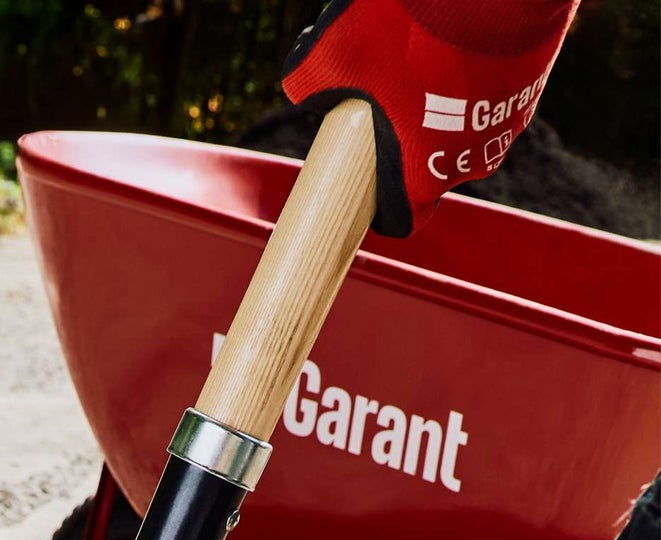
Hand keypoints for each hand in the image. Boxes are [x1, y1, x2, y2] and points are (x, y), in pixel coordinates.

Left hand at [283, 0, 578, 235]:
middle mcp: (469, 166)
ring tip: (423, 61)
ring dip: (444, 107)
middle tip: (388, 96)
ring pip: (463, 130)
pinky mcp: (533, 88)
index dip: (380, 204)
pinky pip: (493, 95)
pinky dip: (474, 77)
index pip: (401, 219)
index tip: (366, 176)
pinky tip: (457, 41)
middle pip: (429, 170)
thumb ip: (309, 80)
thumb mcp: (337, 51)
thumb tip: (299, 87)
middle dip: (407, 140)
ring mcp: (506, 128)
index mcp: (420, 180)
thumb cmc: (409, 27)